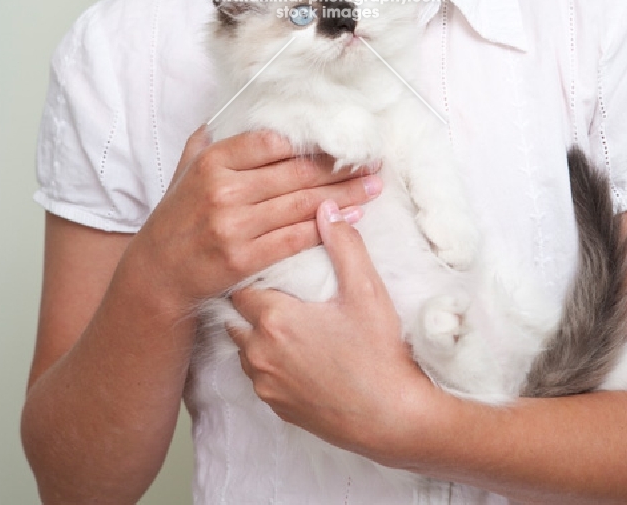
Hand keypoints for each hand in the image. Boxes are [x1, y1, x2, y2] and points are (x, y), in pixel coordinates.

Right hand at [129, 128, 382, 317]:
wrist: (156, 274)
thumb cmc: (177, 219)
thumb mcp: (185, 171)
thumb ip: (209, 141)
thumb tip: (234, 110)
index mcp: (213, 161)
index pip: (272, 141)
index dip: (310, 141)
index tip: (340, 139)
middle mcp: (223, 189)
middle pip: (295, 172)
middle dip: (339, 166)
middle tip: (372, 160)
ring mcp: (233, 225)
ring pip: (300, 204)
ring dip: (343, 194)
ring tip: (372, 186)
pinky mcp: (242, 258)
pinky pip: (293, 238)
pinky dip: (325, 226)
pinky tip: (350, 218)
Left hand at [228, 200, 431, 462]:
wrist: (392, 419)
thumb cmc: (379, 353)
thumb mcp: (365, 290)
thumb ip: (343, 244)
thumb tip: (326, 208)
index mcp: (275, 318)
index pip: (240, 284)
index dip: (251, 271)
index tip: (267, 263)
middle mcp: (259, 352)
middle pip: (234, 316)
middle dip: (249, 301)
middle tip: (273, 287)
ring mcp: (265, 384)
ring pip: (242, 347)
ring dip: (255, 332)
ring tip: (282, 317)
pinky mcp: (275, 408)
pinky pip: (257, 375)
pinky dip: (266, 360)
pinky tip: (293, 351)